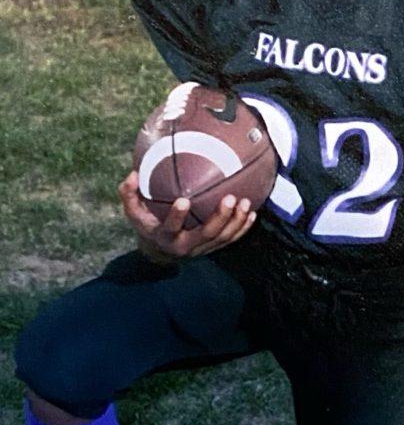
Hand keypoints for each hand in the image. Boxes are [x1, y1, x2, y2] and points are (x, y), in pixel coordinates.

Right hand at [118, 171, 255, 260]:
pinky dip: (243, 228)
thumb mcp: (134, 212)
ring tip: (245, 202)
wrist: (161, 250)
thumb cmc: (148, 223)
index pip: (170, 228)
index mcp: (165, 236)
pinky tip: (252, 213)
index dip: (177, 217)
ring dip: (236, 221)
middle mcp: (185, 246)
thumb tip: (133, 174)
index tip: (183, 200)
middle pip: (206, 234)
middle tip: (230, 198)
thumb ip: (129, 194)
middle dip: (220, 217)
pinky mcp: (214, 248)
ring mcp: (202, 248)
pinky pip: (231, 240)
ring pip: (223, 238)